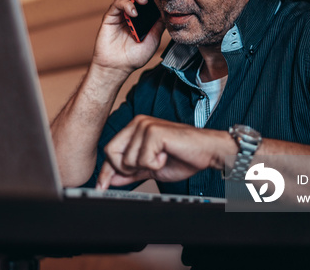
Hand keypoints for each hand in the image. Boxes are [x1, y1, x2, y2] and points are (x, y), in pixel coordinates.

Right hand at [92, 0, 165, 76]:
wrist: (118, 67)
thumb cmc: (134, 56)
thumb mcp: (154, 38)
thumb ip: (160, 23)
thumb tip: (169, 10)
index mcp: (142, 13)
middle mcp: (130, 9)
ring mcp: (119, 12)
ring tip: (143, 0)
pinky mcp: (110, 16)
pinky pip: (117, 3)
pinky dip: (126, 4)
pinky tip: (133, 13)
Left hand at [96, 115, 231, 189]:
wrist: (207, 152)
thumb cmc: (183, 157)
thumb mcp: (151, 168)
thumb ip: (131, 172)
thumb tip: (111, 179)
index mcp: (135, 129)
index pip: (110, 150)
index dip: (106, 171)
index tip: (101, 187)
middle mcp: (137, 123)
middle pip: (111, 153)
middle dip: (125, 169)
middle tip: (147, 167)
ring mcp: (144, 125)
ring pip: (127, 159)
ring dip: (145, 167)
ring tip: (161, 158)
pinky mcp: (153, 131)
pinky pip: (142, 159)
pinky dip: (155, 165)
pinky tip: (166, 155)